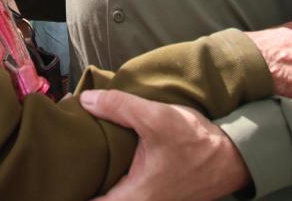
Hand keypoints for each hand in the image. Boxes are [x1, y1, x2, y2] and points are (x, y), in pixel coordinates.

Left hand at [80, 89, 248, 200]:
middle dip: (81, 182)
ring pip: (111, 195)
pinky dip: (112, 177)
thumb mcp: (156, 117)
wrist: (232, 156)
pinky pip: (123, 190)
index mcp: (133, 199)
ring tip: (82, 156)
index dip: (71, 191)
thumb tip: (85, 101)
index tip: (60, 175)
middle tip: (67, 159)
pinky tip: (105, 157)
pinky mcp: (153, 195)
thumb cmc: (197, 142)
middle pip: (98, 198)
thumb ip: (118, 107)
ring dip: (98, 180)